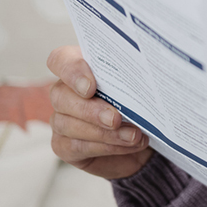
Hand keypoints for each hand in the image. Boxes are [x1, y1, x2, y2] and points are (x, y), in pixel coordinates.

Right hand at [47, 45, 153, 179]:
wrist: (145, 138)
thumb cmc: (140, 103)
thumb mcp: (141, 86)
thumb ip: (134, 77)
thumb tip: (146, 74)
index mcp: (80, 67)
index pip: (61, 59)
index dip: (72, 71)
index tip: (90, 87)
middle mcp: (64, 92)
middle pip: (60, 95)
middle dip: (90, 110)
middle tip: (115, 119)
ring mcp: (61, 120)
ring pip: (67, 124)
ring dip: (104, 133)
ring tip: (133, 135)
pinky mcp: (64, 146)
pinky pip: (76, 147)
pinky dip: (106, 147)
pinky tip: (127, 145)